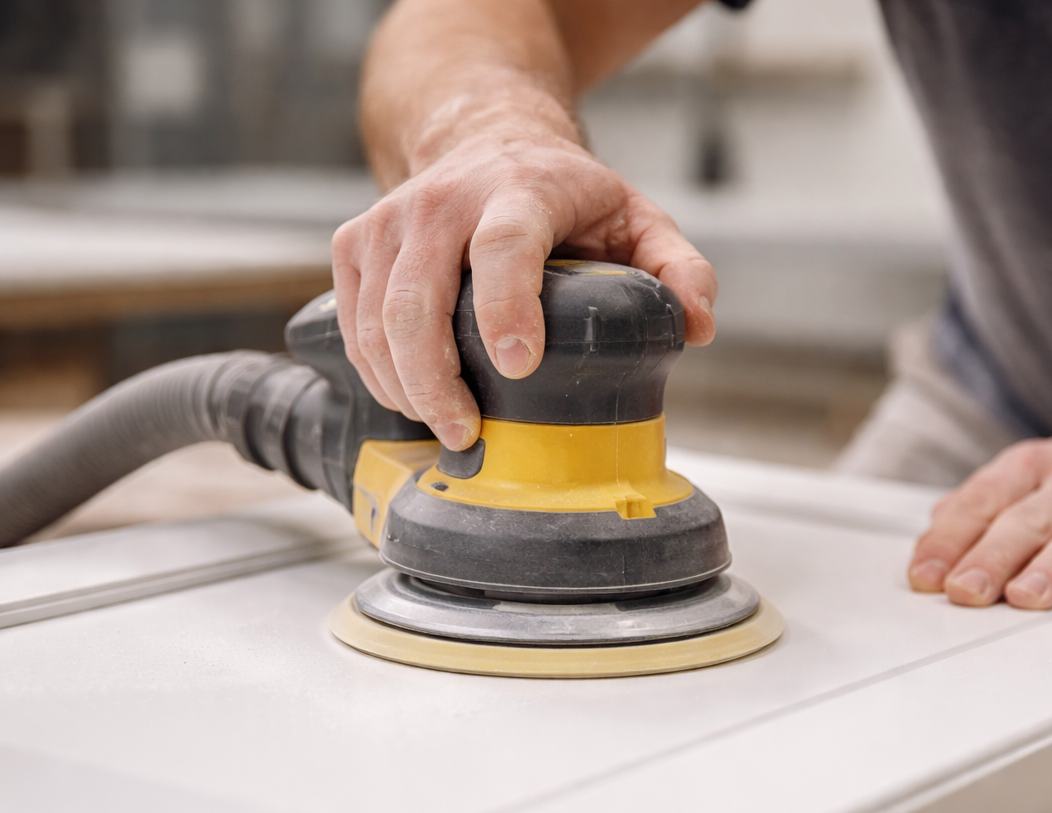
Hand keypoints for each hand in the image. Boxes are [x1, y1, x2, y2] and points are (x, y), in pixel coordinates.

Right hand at [332, 101, 716, 449]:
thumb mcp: (636, 219)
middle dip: (437, 380)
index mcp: (520, 191)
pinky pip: (352, 322)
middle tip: (468, 433)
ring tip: (445, 428)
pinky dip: (377, 372)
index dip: (506, 309)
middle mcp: (444, 200)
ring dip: (406, 388)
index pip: (503, 249)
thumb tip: (699, 326)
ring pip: (377, 320)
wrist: (488, 139)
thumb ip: (677, 270)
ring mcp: (390, 220)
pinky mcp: (356, 243)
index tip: (518, 366)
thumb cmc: (565, 195)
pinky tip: (411, 400)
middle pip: (418, 300)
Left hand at [907, 424, 1051, 608]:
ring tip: (1026, 597)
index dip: (952, 540)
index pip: (985, 501)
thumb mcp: (1036, 477)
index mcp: (1038, 468)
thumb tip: (931, 543)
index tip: (926, 576)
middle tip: (965, 592)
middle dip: (993, 557)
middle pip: (1031, 520)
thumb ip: (983, 508)